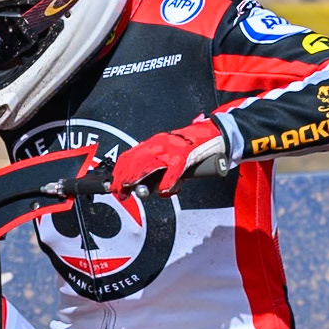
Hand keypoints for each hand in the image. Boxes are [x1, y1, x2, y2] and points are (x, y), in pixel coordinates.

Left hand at [108, 122, 224, 196]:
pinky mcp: (186, 155)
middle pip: (135, 160)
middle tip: (121, 193)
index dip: (120, 172)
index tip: (115, 187)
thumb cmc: (190, 148)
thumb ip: (156, 169)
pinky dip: (167, 182)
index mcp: (153, 144)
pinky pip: (173, 170)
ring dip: (140, 179)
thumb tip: (141, 187)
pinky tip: (164, 190)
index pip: (129, 156)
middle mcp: (159, 144)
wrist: (213, 136)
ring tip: (137, 191)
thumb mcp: (168, 156)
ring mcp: (172, 149)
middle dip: (125, 178)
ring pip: (149, 164)